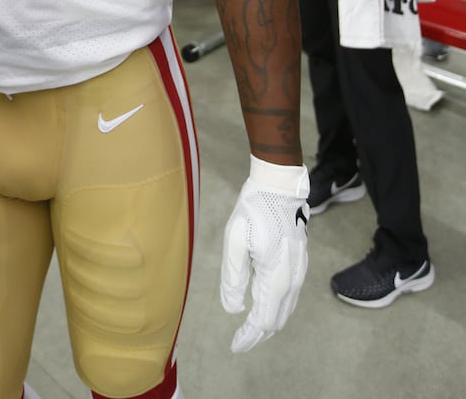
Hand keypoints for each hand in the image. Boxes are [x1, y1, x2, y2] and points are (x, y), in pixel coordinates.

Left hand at [220, 157, 309, 352]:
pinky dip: (276, 307)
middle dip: (259, 333)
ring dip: (269, 322)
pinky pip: (290, 295)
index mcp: (276, 276)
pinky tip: (263, 305)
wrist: (279, 187)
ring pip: (286, 309)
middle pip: (278, 319)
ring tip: (250, 329)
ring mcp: (299, 270)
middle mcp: (293, 278)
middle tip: (240, 342)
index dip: (249, 336)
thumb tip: (233, 310)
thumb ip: (233, 278)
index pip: (265, 319)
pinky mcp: (300, 262)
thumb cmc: (254, 209)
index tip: (235, 346)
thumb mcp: (235, 240)